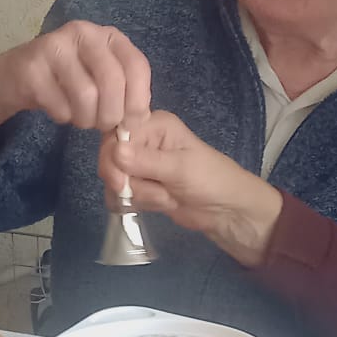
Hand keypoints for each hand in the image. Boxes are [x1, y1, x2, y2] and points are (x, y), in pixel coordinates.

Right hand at [0, 22, 150, 135]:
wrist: (16, 76)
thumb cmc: (69, 81)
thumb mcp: (102, 81)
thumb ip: (126, 94)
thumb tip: (139, 120)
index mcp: (109, 36)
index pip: (137, 66)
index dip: (138, 100)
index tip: (132, 124)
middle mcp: (84, 33)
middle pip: (112, 80)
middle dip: (111, 114)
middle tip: (102, 126)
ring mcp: (55, 46)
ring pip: (86, 95)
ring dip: (86, 119)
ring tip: (81, 118)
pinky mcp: (32, 67)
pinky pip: (60, 105)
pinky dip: (64, 117)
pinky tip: (59, 110)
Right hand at [99, 111, 282, 267]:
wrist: (226, 211)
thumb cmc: (211, 180)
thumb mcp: (181, 168)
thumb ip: (147, 161)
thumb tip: (115, 152)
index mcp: (154, 124)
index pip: (115, 134)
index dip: (112, 157)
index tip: (120, 180)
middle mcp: (144, 141)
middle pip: (110, 158)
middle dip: (128, 181)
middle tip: (156, 192)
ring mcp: (141, 165)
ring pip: (116, 181)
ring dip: (141, 195)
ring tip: (168, 196)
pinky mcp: (142, 186)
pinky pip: (122, 196)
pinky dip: (140, 203)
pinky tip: (163, 204)